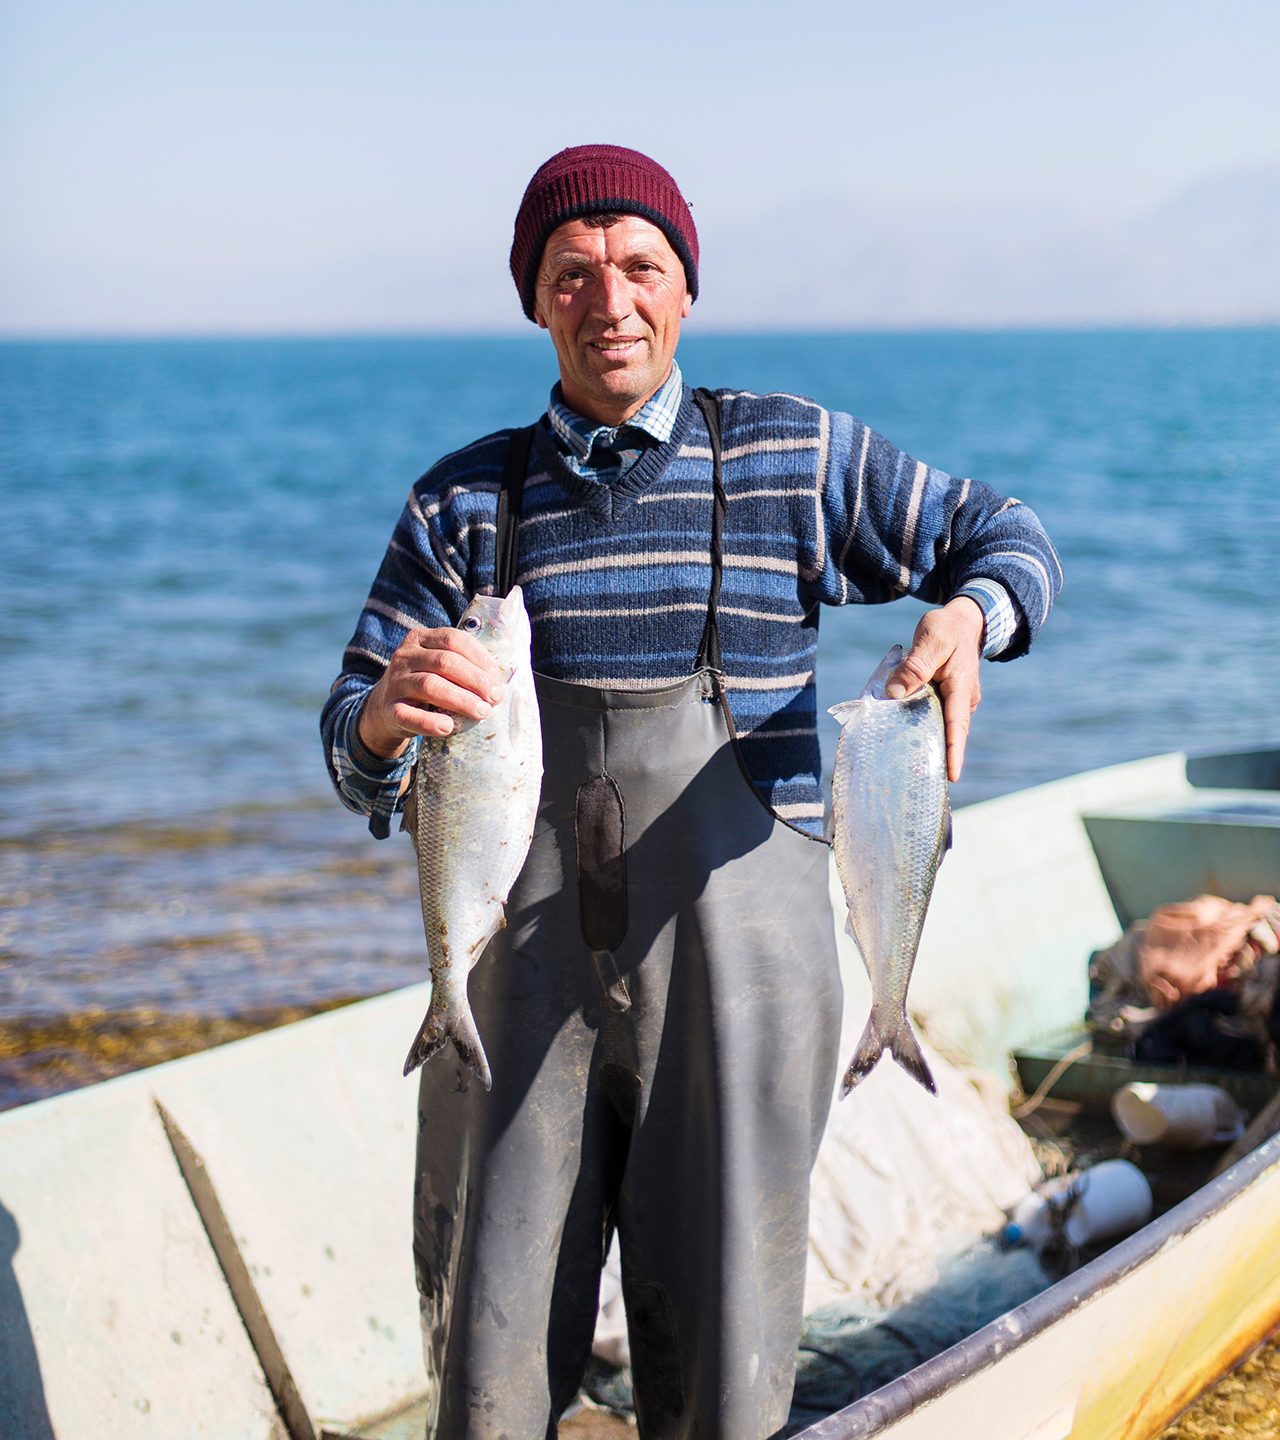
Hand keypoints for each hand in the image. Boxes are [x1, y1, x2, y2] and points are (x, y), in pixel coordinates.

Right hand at [357, 627, 505, 759]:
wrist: (384, 709)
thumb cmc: (424, 685)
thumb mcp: (437, 667)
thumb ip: (462, 665)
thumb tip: (498, 680)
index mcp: (420, 639)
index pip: (453, 639)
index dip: (478, 656)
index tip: (496, 675)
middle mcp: (405, 656)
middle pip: (445, 662)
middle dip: (475, 680)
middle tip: (495, 697)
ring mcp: (395, 682)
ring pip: (430, 685)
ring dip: (461, 699)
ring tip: (482, 711)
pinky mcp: (389, 709)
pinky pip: (409, 715)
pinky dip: (429, 722)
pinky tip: (448, 727)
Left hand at [885, 597, 983, 782]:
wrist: (964, 621)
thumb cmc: (947, 628)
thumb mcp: (930, 639)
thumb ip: (914, 666)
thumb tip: (895, 693)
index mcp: (962, 688)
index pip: (957, 725)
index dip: (954, 751)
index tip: (952, 776)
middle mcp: (963, 699)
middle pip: (948, 731)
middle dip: (937, 754)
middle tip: (919, 779)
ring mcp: (956, 700)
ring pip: (938, 723)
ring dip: (924, 738)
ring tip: (905, 763)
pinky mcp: (946, 698)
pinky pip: (932, 714)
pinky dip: (918, 722)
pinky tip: (899, 731)